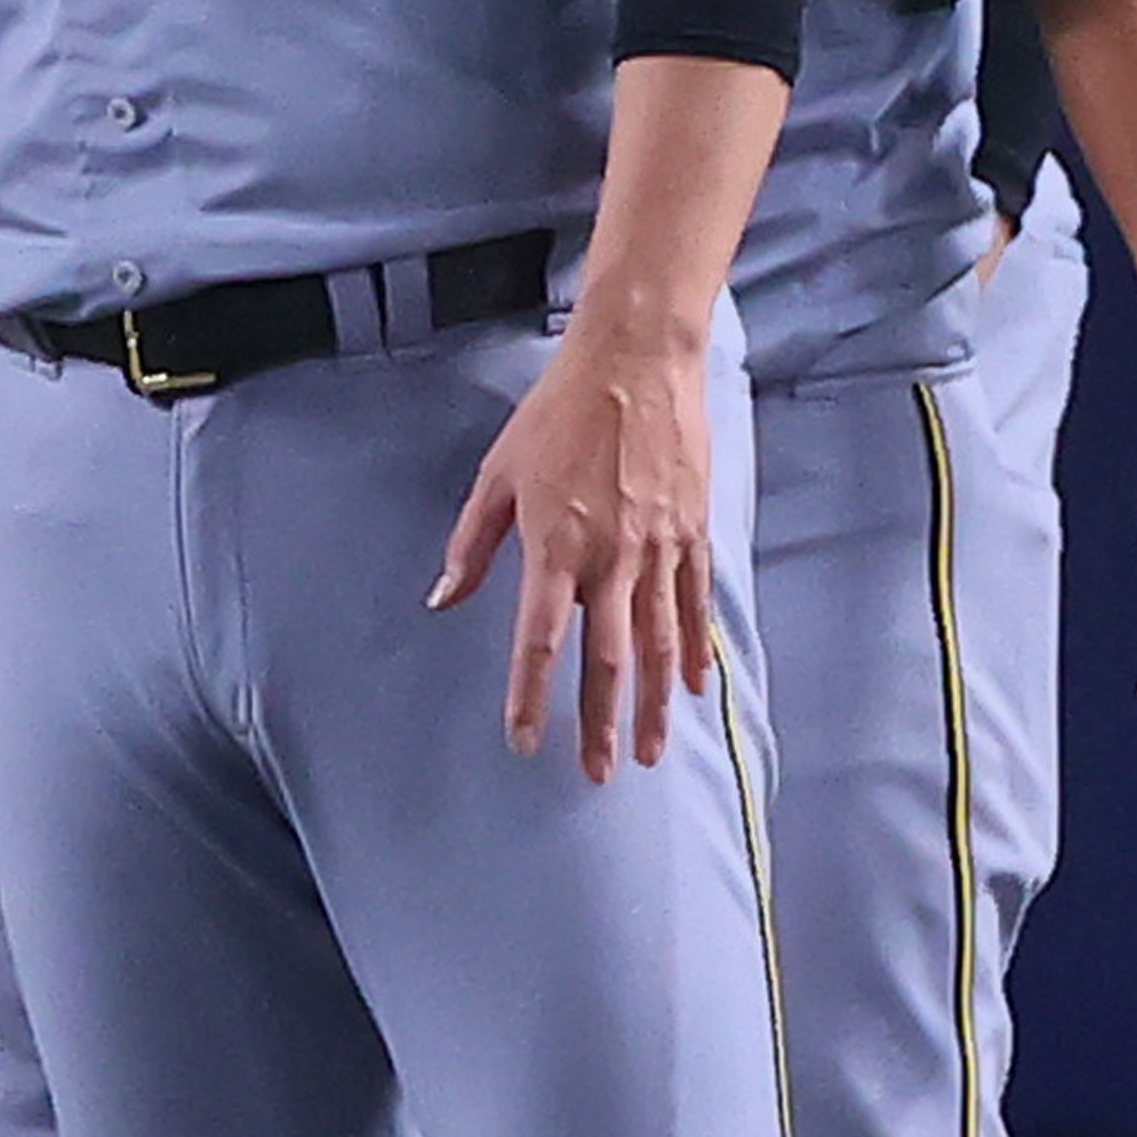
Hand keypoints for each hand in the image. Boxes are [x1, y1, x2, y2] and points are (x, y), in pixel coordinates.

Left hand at [432, 312, 720, 779]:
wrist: (637, 363)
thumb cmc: (556, 415)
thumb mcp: (496, 475)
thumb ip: (470, 545)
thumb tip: (441, 600)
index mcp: (555, 547)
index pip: (539, 642)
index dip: (531, 698)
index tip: (525, 743)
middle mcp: (612, 558)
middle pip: (608, 660)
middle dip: (602, 724)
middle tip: (597, 774)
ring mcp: (660, 550)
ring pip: (661, 645)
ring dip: (656, 706)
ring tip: (652, 753)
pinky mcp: (694, 534)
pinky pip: (695, 606)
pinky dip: (696, 652)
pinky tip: (695, 688)